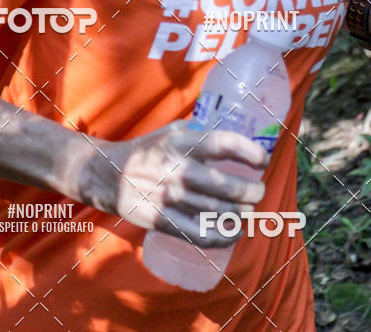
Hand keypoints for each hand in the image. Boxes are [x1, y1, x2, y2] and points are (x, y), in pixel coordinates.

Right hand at [81, 120, 267, 247]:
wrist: (108, 174)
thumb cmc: (147, 150)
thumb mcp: (170, 132)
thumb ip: (199, 132)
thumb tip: (233, 135)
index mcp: (182, 143)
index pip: (225, 145)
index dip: (251, 153)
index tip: (262, 160)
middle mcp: (178, 169)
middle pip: (229, 186)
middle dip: (253, 192)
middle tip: (258, 191)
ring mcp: (170, 198)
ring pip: (219, 213)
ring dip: (242, 214)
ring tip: (248, 210)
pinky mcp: (163, 221)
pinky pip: (201, 235)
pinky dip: (224, 237)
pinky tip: (235, 232)